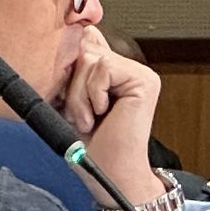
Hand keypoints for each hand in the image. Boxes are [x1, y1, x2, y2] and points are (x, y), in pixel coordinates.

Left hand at [61, 26, 165, 202]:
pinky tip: (102, 114)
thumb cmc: (88, 145)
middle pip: (83, 46)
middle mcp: (127, 69)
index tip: (64, 97)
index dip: (68, 67)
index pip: (82, 42)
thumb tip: (65, 37)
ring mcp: (138, 73)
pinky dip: (93, 94)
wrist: (108, 173)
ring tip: (89, 118)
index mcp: (110, 72)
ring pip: (89, 58)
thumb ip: (70, 70)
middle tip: (79, 114)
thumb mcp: (66, 100)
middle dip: (70, 84)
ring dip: (79, 95)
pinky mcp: (144, 80)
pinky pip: (103, 68)